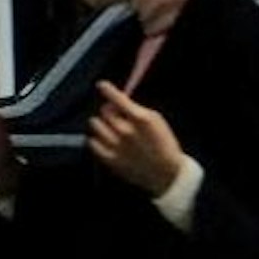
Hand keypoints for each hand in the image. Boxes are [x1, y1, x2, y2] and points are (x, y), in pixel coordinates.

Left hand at [85, 81, 184, 198]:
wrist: (167, 174)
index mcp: (140, 119)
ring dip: (100, 123)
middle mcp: (126, 131)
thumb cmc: (165, 145)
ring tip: (109, 127)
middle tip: (115, 114)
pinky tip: (103, 139)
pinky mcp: (110, 159)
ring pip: (95, 125)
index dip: (107, 90)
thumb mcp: (157, 121)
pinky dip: (96, 138)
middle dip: (109, 110)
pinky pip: (92, 143)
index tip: (101, 85)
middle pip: (105, 111)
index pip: (118, 99)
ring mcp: (116, 146)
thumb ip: (137, 110)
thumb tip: (120, 101)